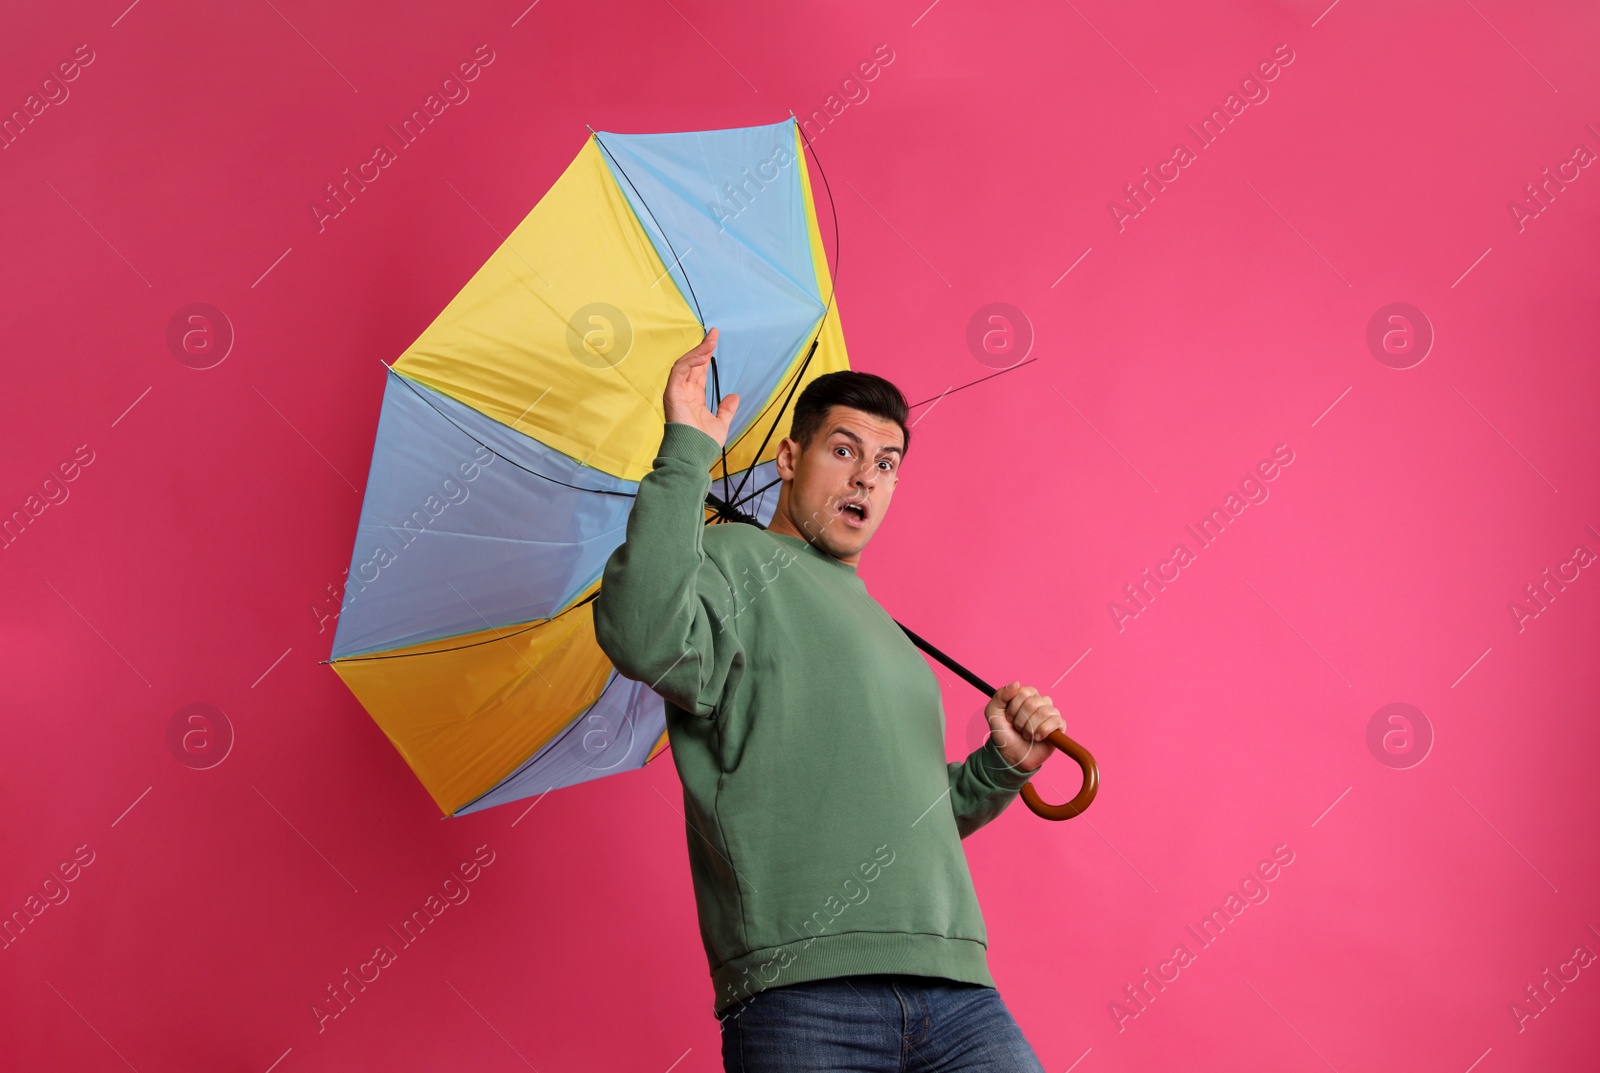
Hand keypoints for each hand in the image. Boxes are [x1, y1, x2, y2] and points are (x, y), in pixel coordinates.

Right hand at [663, 327, 739, 446]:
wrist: (693, 455)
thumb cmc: (703, 443)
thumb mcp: (720, 423)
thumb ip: (726, 409)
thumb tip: (734, 396)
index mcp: (693, 397)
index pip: (699, 371)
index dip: (706, 356)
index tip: (715, 341)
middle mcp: (684, 392)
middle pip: (692, 364)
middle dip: (703, 348)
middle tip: (714, 334)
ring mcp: (676, 392)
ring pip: (685, 364)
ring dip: (698, 352)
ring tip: (711, 341)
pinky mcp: (672, 393)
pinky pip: (679, 371)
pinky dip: (690, 361)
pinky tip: (703, 355)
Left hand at [984, 681, 1064, 773]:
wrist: (1011, 755)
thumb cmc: (1004, 733)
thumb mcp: (993, 713)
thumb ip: (1000, 695)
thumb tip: (1016, 684)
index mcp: (1026, 695)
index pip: (1023, 692)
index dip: (1013, 708)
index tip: (1008, 718)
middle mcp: (1040, 701)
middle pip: (1032, 703)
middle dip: (1020, 720)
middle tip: (1017, 728)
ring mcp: (1050, 713)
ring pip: (1043, 712)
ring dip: (1029, 728)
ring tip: (1026, 734)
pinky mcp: (1059, 726)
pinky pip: (1056, 721)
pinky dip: (1042, 731)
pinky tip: (1037, 738)